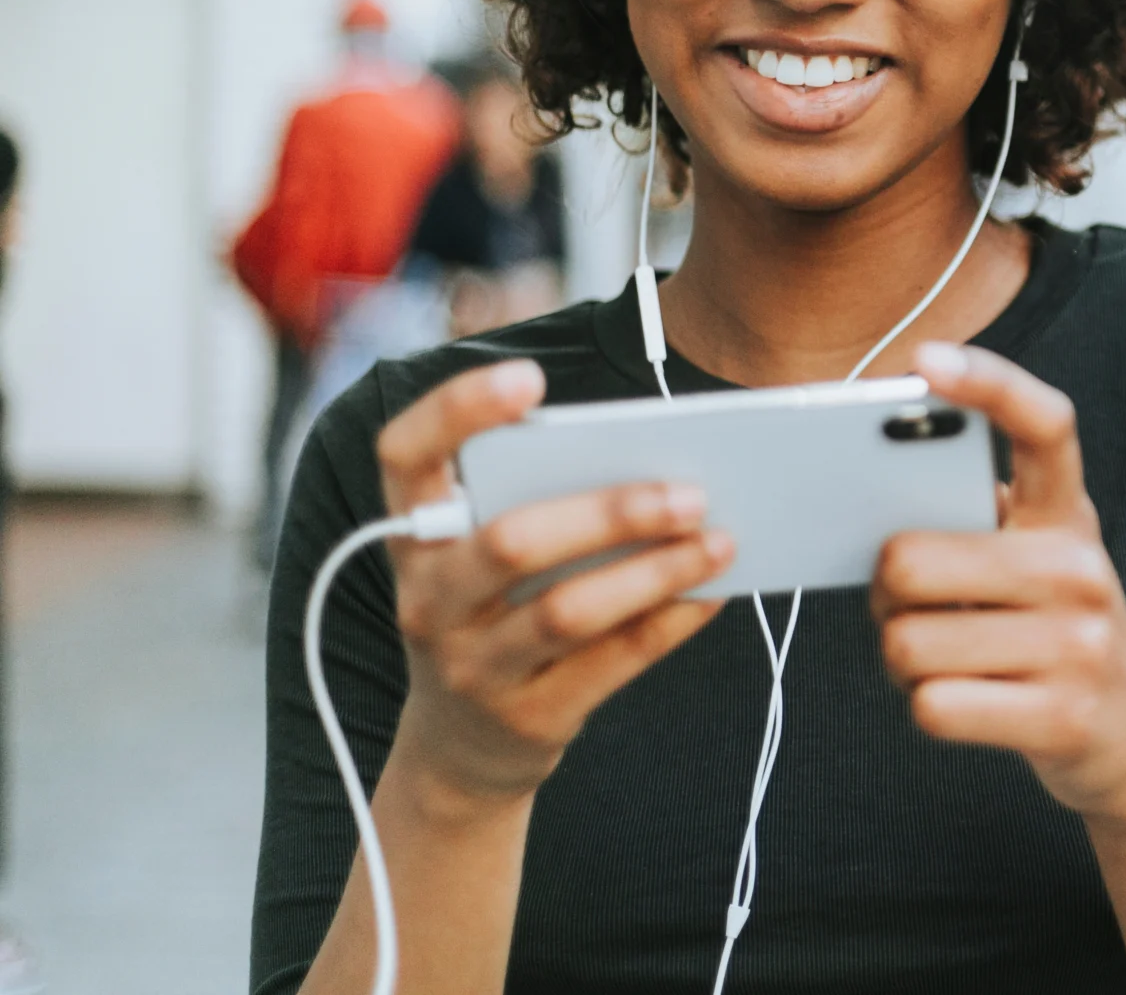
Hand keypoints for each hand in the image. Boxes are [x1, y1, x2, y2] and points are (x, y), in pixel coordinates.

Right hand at [372, 360, 733, 805]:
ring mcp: (470, 665)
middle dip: (611, 512)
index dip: (455, 411)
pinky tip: (711, 594)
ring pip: (566, 610)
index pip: (405, 455)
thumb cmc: (495, 614)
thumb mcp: (481, 558)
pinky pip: (608, 665)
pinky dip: (668, 623)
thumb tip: (658, 456)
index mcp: (415, 535)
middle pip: (512, 542)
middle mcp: (429, 599)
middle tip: (691, 492)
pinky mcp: (525, 718)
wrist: (461, 749)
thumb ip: (536, 501)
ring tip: (719, 540)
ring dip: (655, 571)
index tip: (529, 377)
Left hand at [873, 343, 1125, 828]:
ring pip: (907, 643)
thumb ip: (975, 525)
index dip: (988, 383)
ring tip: (947, 660)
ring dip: (902, 661)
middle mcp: (1081, 568)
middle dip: (885, 593)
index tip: (927, 361)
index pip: (1044, 424)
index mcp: (1068, 515)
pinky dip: (927, 708)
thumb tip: (871, 503)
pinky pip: (932, 705)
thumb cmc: (1051, 635)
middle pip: (910, 560)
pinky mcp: (1061, 716)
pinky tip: (969, 702)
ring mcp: (1078, 645)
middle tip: (909, 606)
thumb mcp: (1036, 564)